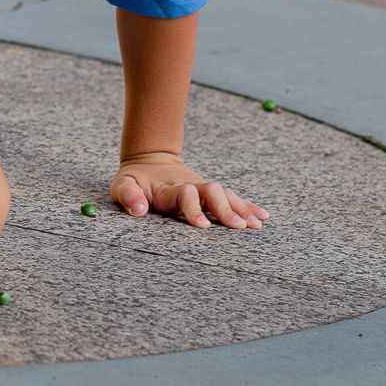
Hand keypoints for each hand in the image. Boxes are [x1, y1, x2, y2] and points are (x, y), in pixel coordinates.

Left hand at [110, 152, 267, 229]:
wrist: (151, 158)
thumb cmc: (135, 179)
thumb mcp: (123, 184)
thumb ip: (128, 196)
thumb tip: (138, 209)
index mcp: (170, 188)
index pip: (185, 195)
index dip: (194, 209)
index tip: (203, 226)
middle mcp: (191, 186)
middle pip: (213, 193)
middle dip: (226, 210)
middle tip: (239, 227)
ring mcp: (203, 188)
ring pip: (226, 195)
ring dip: (241, 209)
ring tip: (255, 225)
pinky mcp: (210, 193)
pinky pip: (232, 197)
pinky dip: (248, 206)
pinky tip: (262, 217)